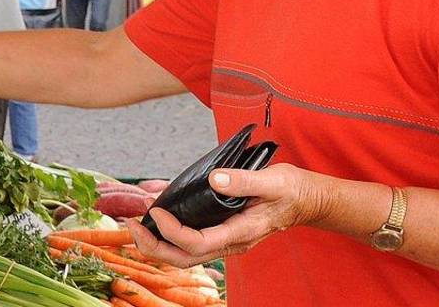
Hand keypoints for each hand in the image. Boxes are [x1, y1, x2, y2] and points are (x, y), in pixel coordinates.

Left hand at [126, 163, 322, 266]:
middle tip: (131, 224)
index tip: (155, 210)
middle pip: (184, 259)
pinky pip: (191, 244)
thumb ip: (243, 180)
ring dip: (158, 243)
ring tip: (137, 223)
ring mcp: (226, 241)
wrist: (307, 200)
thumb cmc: (291, 189)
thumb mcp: (271, 179)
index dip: (172, 231)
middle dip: (154, 246)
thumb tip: (214, 179)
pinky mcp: (223, 234)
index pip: (197, 243)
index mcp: (241, 232)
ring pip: (185, 256)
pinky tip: (158, 218)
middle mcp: (231, 243)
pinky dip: (170, 235)